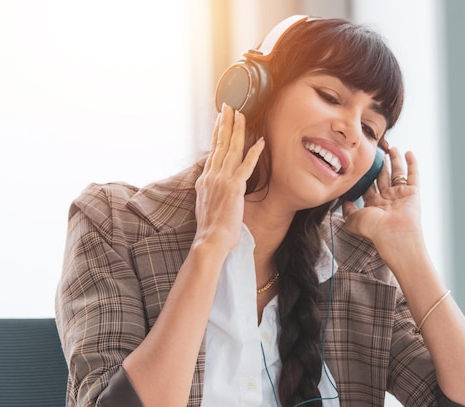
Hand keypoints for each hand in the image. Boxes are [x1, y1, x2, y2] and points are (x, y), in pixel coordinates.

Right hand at [193, 104, 264, 251]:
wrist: (209, 240)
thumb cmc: (211, 229)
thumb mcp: (205, 205)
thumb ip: (210, 191)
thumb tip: (212, 185)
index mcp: (205, 180)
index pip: (212, 151)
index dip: (217, 133)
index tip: (220, 120)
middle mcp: (211, 176)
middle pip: (220, 144)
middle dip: (224, 123)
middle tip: (228, 107)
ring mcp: (222, 181)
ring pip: (231, 149)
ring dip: (236, 130)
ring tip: (240, 114)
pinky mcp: (234, 188)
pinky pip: (246, 166)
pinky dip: (253, 152)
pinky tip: (260, 141)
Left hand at [342, 147, 422, 258]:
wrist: (394, 234)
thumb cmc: (374, 229)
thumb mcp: (353, 219)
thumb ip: (347, 210)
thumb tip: (344, 201)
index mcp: (373, 205)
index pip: (369, 186)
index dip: (365, 175)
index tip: (361, 162)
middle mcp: (387, 199)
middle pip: (383, 177)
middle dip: (380, 165)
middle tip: (377, 151)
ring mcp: (400, 195)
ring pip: (397, 173)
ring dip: (394, 160)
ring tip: (391, 148)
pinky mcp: (413, 192)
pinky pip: (413, 175)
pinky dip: (412, 163)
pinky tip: (408, 152)